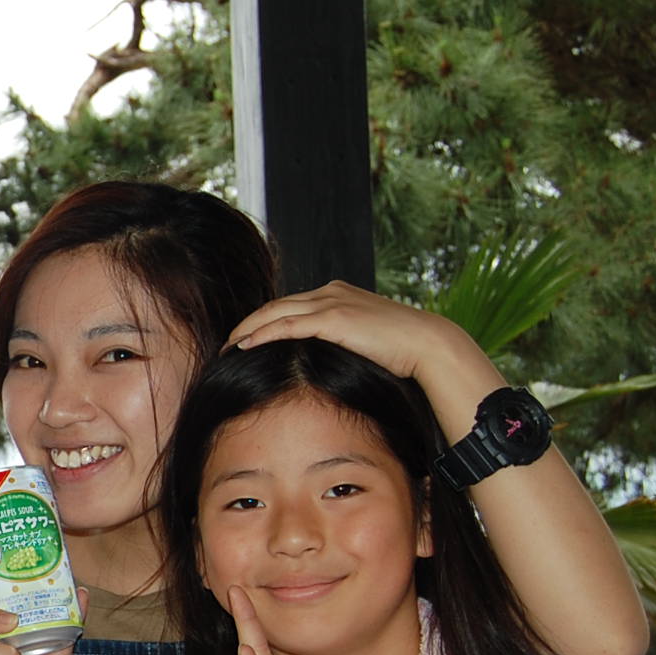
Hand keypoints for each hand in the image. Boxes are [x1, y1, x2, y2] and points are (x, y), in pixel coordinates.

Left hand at [227, 281, 490, 387]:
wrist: (428, 344)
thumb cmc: (401, 350)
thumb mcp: (364, 339)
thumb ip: (340, 341)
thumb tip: (319, 361)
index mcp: (338, 294)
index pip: (290, 305)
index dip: (265, 320)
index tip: (246, 338)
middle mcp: (331, 292)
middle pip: (276, 305)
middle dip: (249, 323)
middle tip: (227, 342)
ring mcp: (332, 302)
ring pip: (276, 312)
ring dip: (248, 328)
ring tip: (228, 346)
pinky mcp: (334, 318)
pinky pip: (287, 324)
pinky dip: (262, 333)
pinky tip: (244, 344)